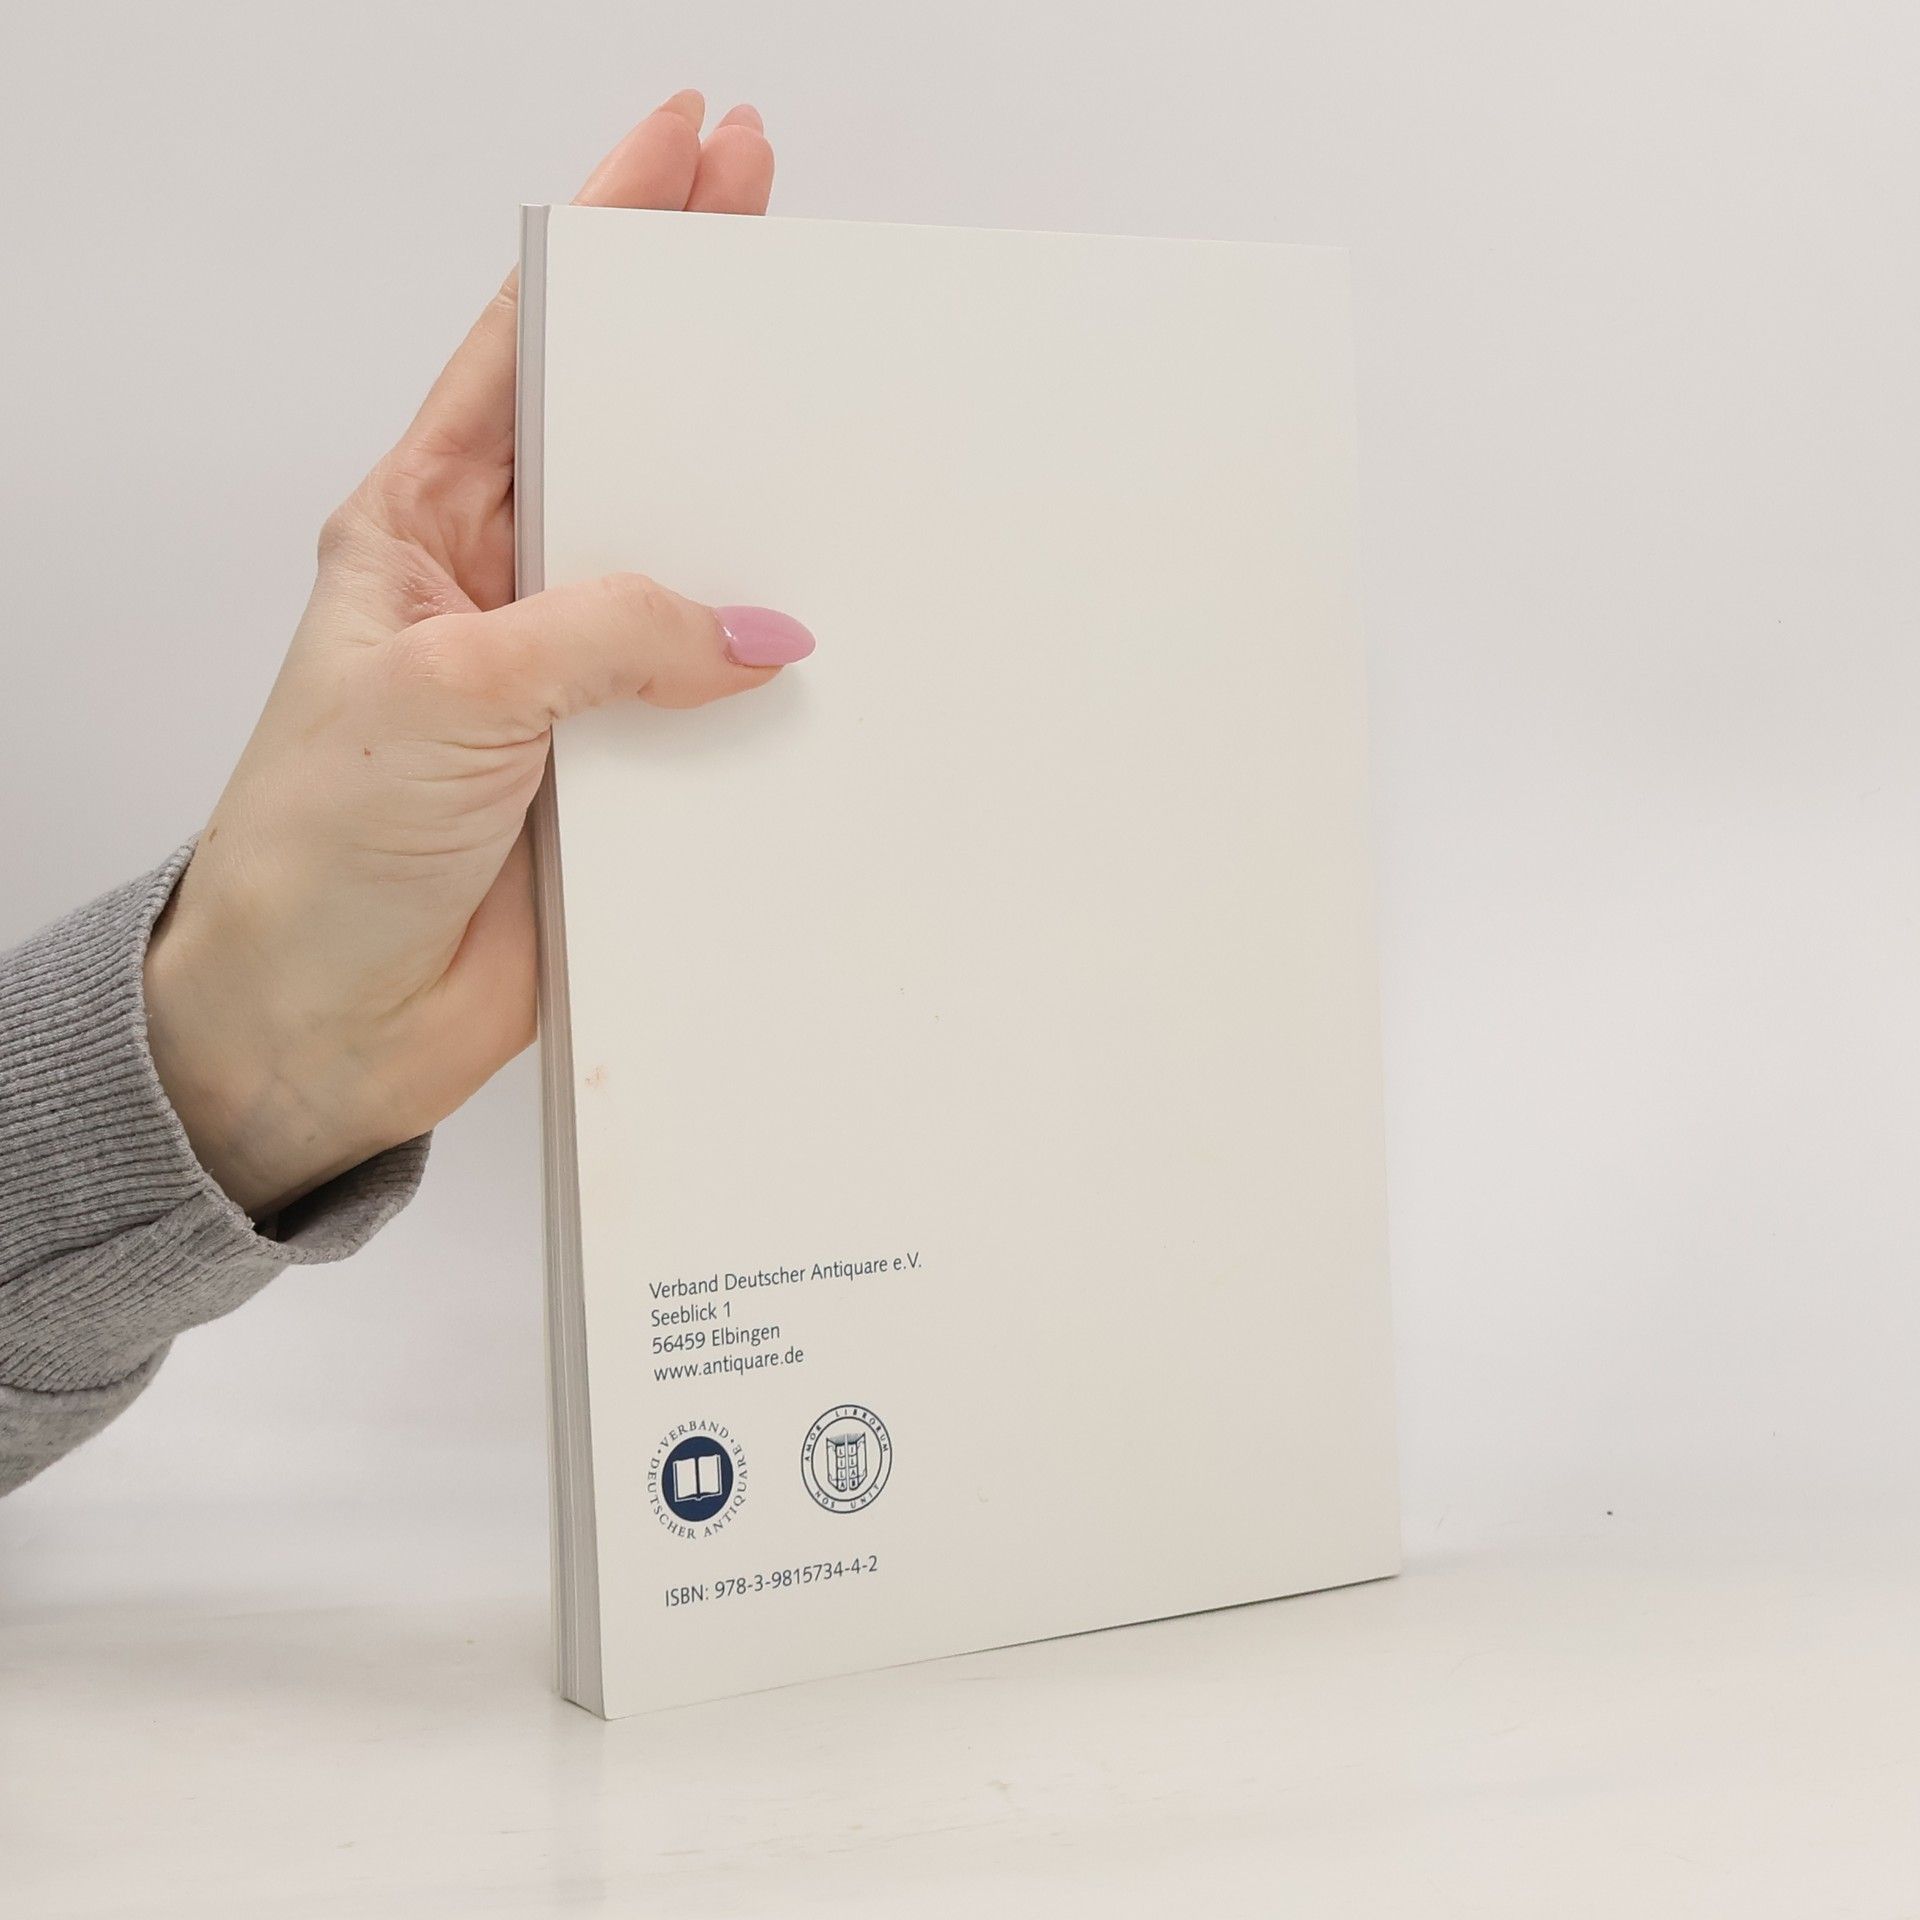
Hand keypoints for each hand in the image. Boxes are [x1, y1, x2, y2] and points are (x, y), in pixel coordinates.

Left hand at [144, 91, 812, 1217]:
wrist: (326, 1024)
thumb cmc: (320, 847)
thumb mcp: (446, 692)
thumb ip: (604, 637)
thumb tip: (755, 632)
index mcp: (424, 527)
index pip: (527, 347)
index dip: (612, 237)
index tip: (691, 147)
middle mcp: (508, 594)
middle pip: (628, 440)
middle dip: (710, 349)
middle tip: (792, 238)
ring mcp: (574, 687)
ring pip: (692, 578)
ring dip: (761, 528)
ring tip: (847, 438)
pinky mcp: (626, 781)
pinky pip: (719, 711)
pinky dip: (776, 688)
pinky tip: (837, 647)